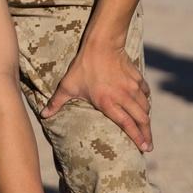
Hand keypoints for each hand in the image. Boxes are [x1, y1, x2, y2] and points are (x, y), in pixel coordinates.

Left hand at [41, 37, 151, 151]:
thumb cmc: (84, 66)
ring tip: (146, 129)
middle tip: (149, 146)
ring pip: (146, 107)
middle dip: (147, 135)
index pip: (127, 124)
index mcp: (108, 103)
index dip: (136, 138)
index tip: (143, 148)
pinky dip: (146, 101)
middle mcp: (123, 97)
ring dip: (147, 120)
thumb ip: (57, 102)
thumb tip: (44, 115)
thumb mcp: (68, 86)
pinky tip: (144, 104)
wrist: (102, 44)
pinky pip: (145, 93)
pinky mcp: (137, 77)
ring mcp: (132, 87)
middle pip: (141, 120)